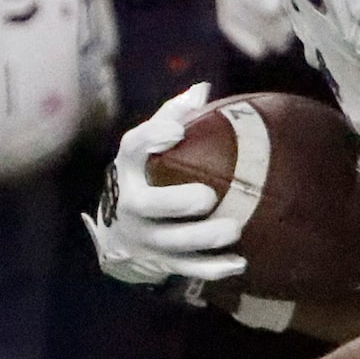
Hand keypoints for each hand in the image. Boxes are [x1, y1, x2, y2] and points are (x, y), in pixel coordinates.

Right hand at [80, 83, 246, 285]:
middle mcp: (131, 205)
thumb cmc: (148, 177)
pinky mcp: (161, 263)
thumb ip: (172, 119)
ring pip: (171, 243)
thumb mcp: (150, 150)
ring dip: (203, 238)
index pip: (133, 149)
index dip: (152, 139)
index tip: (177, 132)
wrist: (121, 235)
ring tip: (234, 229)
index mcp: (129, 169)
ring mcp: (145, 238)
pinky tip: (238, 263)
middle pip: (148, 206)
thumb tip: (201, 89)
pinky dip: (213, 268)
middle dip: (177, 202)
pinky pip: (188, 268)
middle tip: (207, 196)